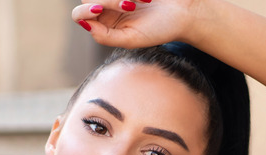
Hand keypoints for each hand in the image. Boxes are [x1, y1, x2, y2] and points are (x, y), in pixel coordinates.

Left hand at [71, 0, 203, 48]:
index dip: (85, 10)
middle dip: (108, 0)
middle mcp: (107, 8)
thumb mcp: (131, 39)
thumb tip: (85, 25)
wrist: (185, 13)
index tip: (99, 8)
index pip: (80, 15)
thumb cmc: (160, 29)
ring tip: (139, 2)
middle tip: (129, 4)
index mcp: (104, 25)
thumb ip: (106, 37)